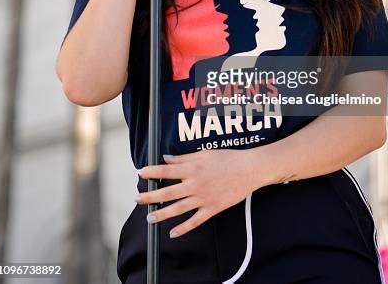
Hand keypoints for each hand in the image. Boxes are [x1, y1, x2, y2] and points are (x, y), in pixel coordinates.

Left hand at [136, 149, 260, 237]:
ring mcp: (203, 198)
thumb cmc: (228, 158)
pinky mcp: (212, 208)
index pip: (166, 170)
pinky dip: (183, 228)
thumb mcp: (204, 153)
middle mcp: (195, 184)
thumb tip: (166, 158)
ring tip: (149, 218)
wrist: (249, 169)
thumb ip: (184, 157)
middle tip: (138, 198)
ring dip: (162, 213)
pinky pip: (195, 221)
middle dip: (150, 195)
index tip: (140, 173)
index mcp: (193, 168)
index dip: (151, 172)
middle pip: (168, 192)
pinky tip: (173, 233)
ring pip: (178, 208)